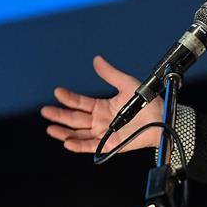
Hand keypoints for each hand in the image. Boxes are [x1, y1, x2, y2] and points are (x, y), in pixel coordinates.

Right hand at [40, 55, 162, 153]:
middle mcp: (100, 121)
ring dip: (64, 132)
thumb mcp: (126, 84)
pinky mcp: (109, 145)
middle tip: (45, 110)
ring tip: (50, 128)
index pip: (80, 103)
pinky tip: (67, 142)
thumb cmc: (147, 102)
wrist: (161, 118)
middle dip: (59, 115)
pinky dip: (78, 145)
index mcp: (102, 107)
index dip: (69, 98)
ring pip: (78, 134)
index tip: (57, 91)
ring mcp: (103, 133)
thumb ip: (110, 74)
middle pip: (75, 119)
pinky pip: (90, 147)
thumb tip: (97, 60)